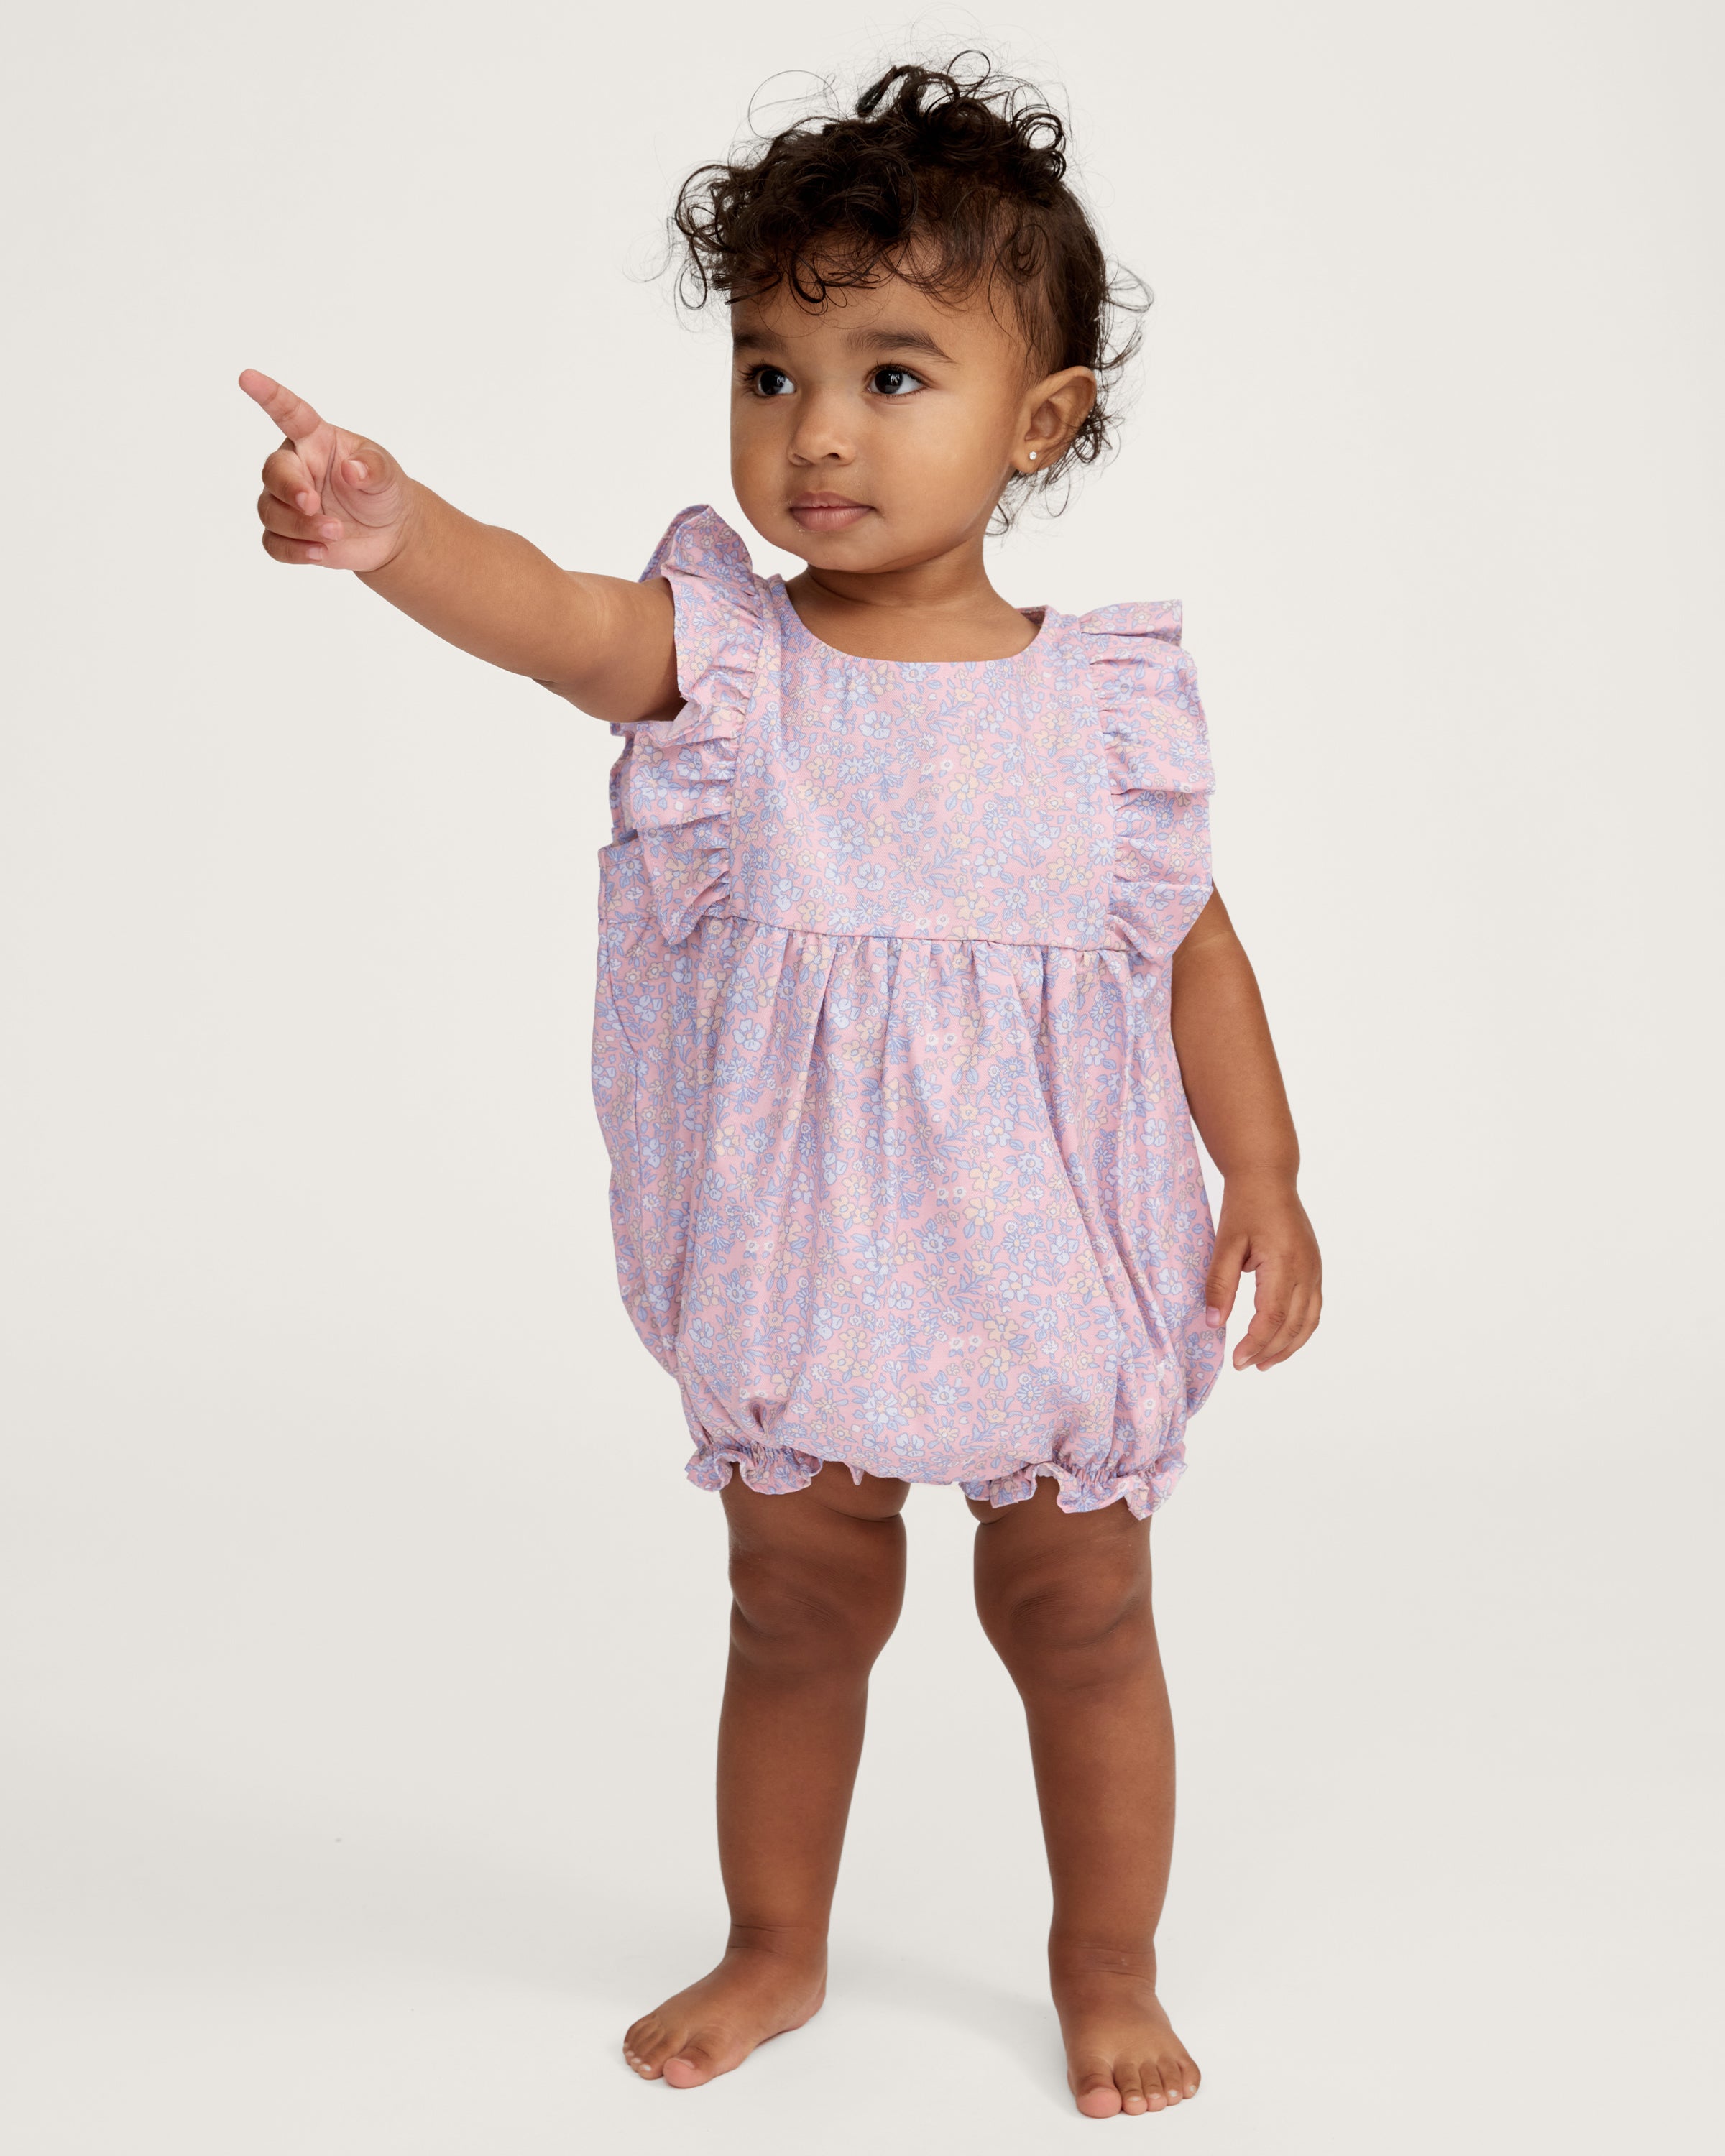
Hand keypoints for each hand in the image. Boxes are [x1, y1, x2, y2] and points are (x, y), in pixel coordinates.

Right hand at [240, 369, 414, 573]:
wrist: (389, 532)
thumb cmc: (382, 490)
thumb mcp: (387, 474)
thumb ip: (373, 468)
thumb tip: (352, 470)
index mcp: (315, 441)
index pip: (288, 413)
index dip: (269, 395)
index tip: (247, 378)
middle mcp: (295, 467)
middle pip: (272, 473)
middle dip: (289, 490)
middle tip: (313, 504)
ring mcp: (288, 502)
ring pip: (270, 512)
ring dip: (299, 526)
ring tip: (336, 533)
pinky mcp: (289, 534)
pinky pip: (274, 543)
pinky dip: (295, 551)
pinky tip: (320, 553)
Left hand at [1204, 1170, 1321, 1371]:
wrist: (1269, 1178)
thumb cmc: (1245, 1206)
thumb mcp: (1225, 1242)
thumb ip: (1220, 1284)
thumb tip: (1214, 1323)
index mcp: (1284, 1263)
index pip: (1272, 1317)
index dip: (1255, 1343)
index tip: (1236, 1360)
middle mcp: (1307, 1270)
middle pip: (1292, 1325)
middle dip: (1269, 1351)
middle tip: (1244, 1366)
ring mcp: (1315, 1270)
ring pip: (1308, 1322)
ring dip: (1288, 1347)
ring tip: (1264, 1363)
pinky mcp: (1315, 1270)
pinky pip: (1314, 1310)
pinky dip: (1299, 1331)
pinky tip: (1282, 1341)